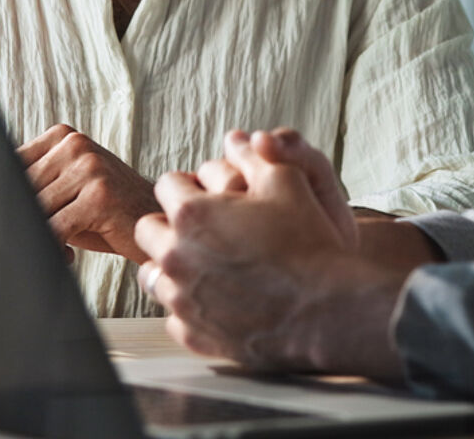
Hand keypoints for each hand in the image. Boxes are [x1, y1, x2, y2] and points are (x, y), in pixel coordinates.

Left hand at [19, 124, 158, 264]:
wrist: (154, 220)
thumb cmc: (106, 211)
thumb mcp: (68, 189)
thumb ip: (34, 187)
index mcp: (63, 137)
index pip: (11, 165)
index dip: (6, 198)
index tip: (6, 222)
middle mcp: (76, 145)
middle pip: (22, 189)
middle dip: (24, 222)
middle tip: (36, 242)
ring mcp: (89, 167)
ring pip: (37, 210)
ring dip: (40, 238)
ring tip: (57, 250)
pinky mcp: (98, 195)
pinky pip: (56, 228)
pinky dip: (54, 248)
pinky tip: (66, 256)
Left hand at [134, 129, 405, 378]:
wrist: (325, 310)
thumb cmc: (308, 240)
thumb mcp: (286, 181)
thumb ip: (252, 155)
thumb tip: (234, 138)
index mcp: (191, 215)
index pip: (166, 186)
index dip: (191, 186)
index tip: (211, 195)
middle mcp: (176, 257)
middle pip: (148, 231)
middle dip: (172, 225)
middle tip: (207, 229)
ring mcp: (181, 300)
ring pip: (154, 276)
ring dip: (175, 265)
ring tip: (210, 264)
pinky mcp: (193, 335)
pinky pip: (174, 316)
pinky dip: (192, 306)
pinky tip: (221, 299)